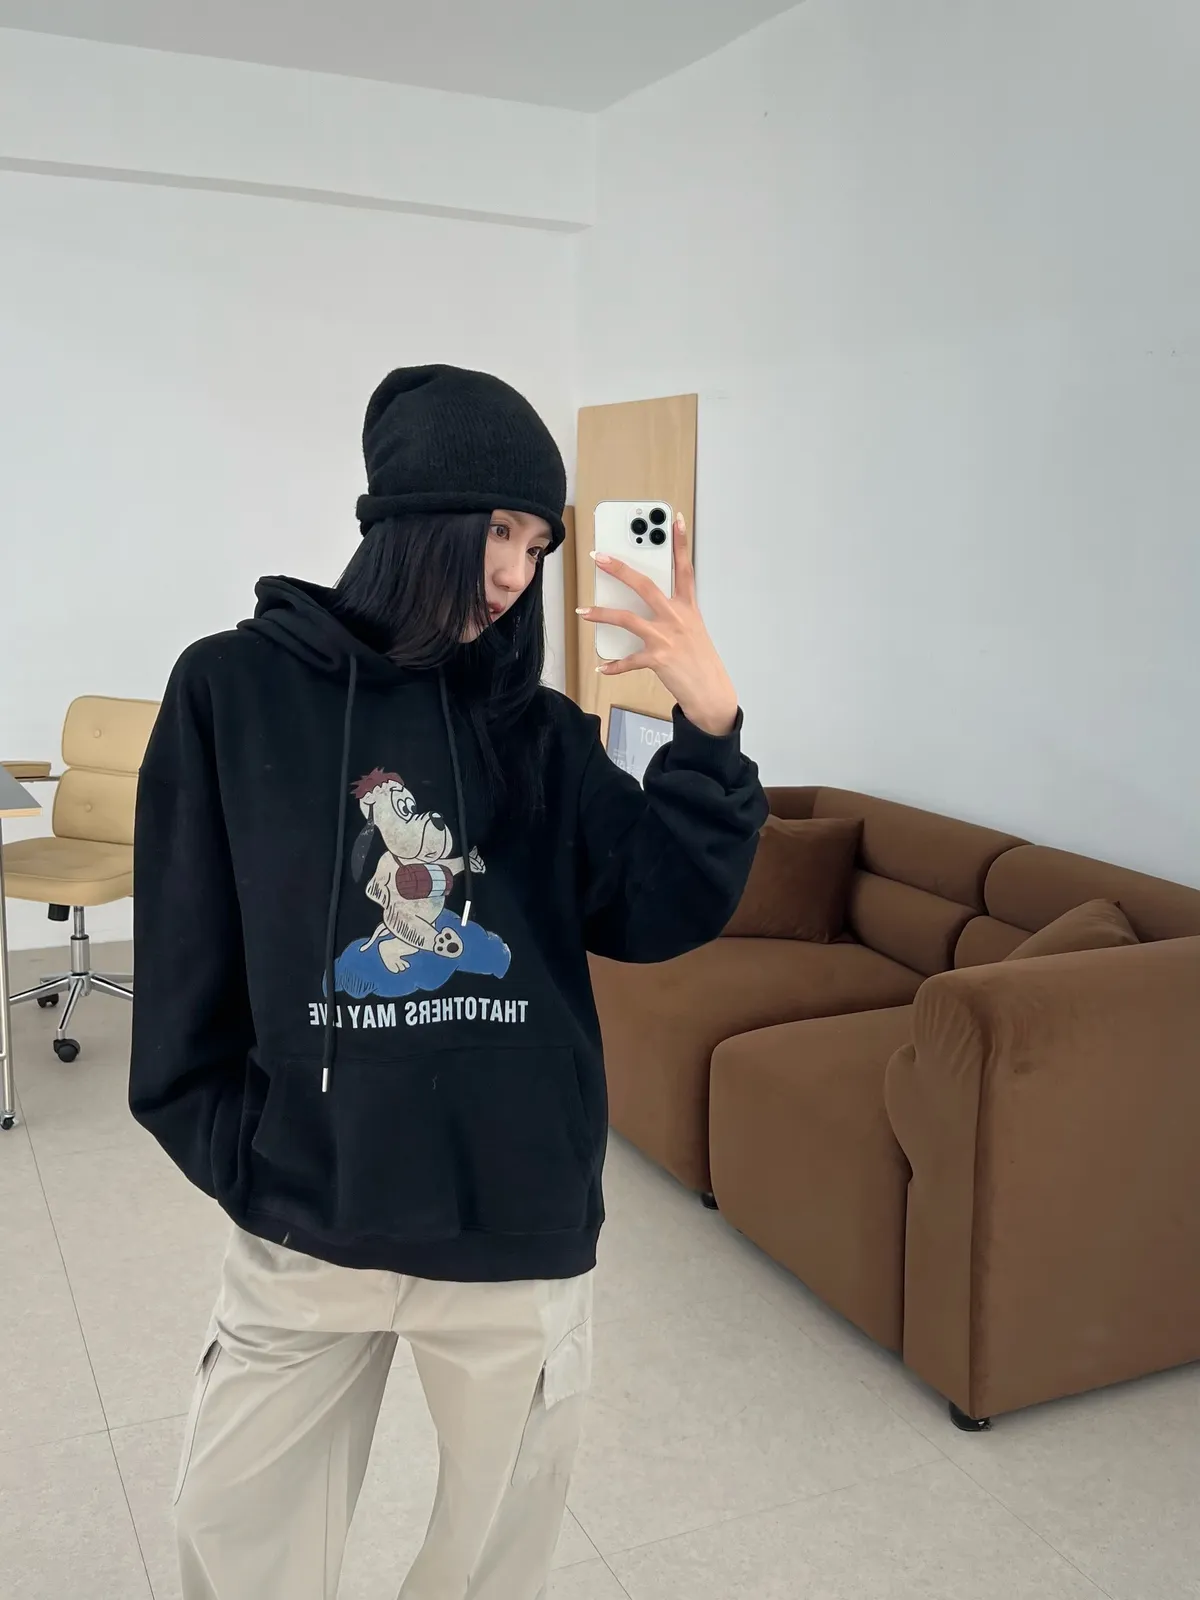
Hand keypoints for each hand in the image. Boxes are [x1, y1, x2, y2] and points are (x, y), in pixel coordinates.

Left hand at [577, 515, 739, 737]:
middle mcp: (677, 618)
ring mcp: (667, 637)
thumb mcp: (693, 630)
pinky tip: (602, 667)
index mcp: (688, 607)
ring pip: (627, 619)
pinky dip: (614, 665)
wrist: (711, 692)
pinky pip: (629, 660)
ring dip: (601, 614)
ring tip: (583, 612)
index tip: (675, 520)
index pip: (685, 568)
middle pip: (645, 586)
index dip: (681, 543)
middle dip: (619, 570)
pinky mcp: (659, 658)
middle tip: (600, 557)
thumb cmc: (700, 660)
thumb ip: (672, 614)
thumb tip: (646, 606)